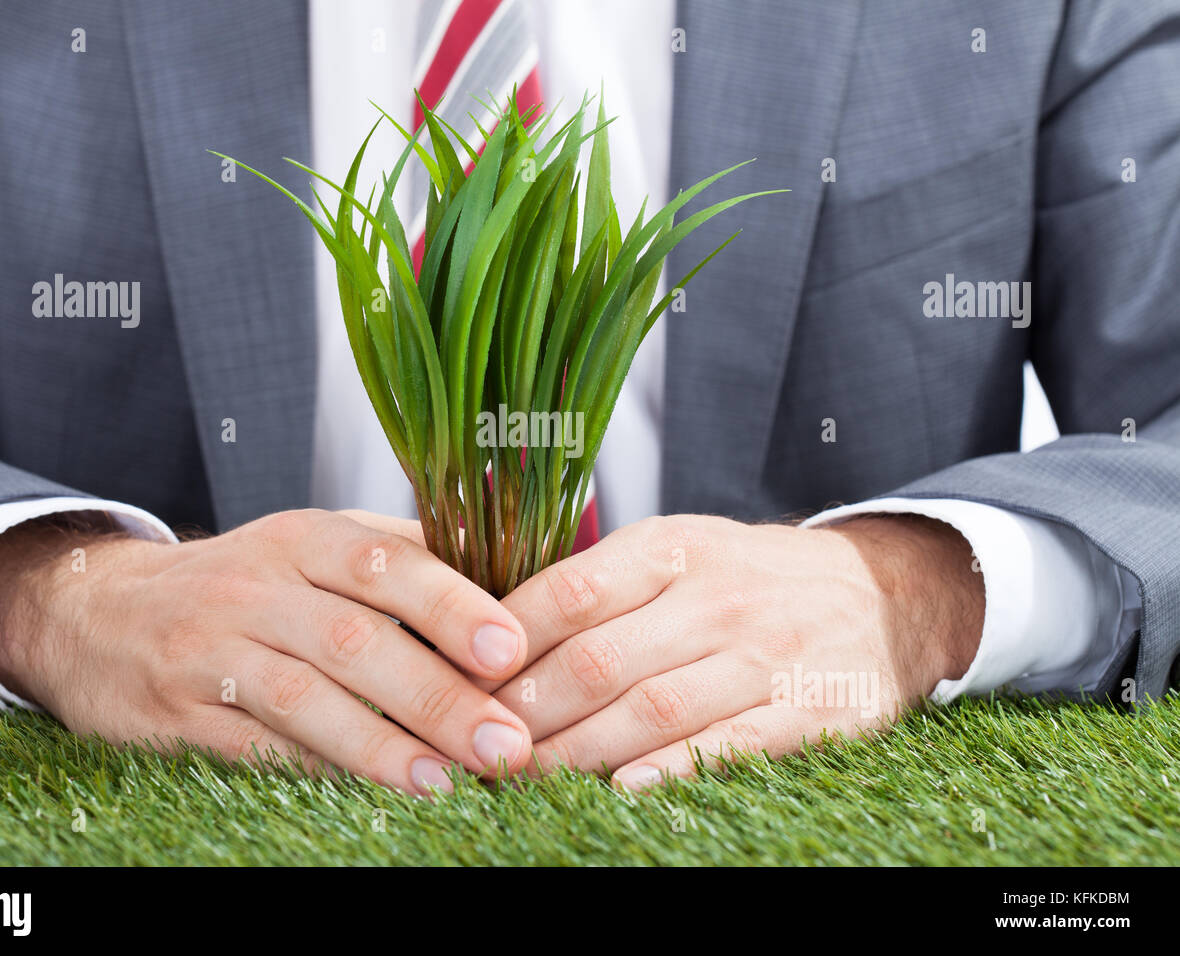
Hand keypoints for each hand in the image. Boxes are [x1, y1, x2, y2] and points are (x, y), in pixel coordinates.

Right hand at [0, 508, 532, 794]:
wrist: (99, 612)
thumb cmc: (243, 581)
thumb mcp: (311, 543)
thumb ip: (400, 553)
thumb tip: (510, 570)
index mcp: (303, 540)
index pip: (383, 563)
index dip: (449, 605)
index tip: (509, 648)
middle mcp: (256, 589)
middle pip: (352, 639)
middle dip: (435, 694)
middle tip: (503, 740)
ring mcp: (211, 652)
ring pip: (303, 698)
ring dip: (380, 746)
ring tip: (446, 782)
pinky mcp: (177, 715)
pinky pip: (255, 747)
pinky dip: (317, 772)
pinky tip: (369, 797)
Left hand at [493, 514, 982, 788]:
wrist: (881, 594)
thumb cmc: (749, 578)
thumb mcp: (679, 551)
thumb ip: (600, 585)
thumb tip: (493, 632)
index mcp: (672, 548)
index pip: (567, 593)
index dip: (502, 643)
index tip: (456, 679)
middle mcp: (716, 596)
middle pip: (598, 659)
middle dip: (525, 710)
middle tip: (475, 743)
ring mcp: (766, 655)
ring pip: (652, 708)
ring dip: (578, 750)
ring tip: (522, 777)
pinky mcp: (810, 712)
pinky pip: (730, 745)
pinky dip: (674, 769)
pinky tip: (624, 788)